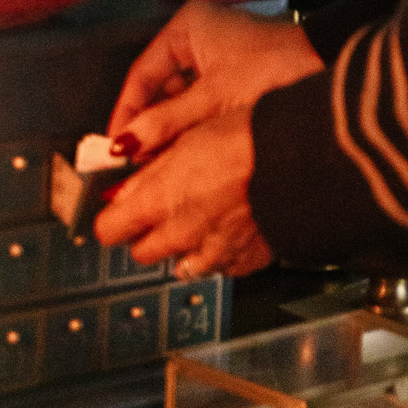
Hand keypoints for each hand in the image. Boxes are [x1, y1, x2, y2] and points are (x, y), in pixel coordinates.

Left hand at [94, 108, 273, 278]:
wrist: (298, 159)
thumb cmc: (243, 139)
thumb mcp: (184, 141)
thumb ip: (147, 174)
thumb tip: (120, 191)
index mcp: (159, 202)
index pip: (109, 230)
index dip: (111, 218)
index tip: (116, 210)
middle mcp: (182, 234)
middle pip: (142, 253)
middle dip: (144, 235)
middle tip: (156, 211)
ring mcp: (214, 252)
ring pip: (181, 265)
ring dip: (182, 247)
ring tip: (196, 218)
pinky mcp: (244, 261)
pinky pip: (220, 267)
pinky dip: (217, 254)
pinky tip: (225, 230)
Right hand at [106, 0, 320, 160]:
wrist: (330, 69)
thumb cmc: (275, 69)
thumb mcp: (213, 99)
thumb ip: (167, 123)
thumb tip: (127, 146)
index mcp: (187, 28)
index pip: (142, 73)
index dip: (127, 111)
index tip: (116, 144)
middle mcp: (198, 38)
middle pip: (162, 89)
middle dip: (152, 127)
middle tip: (138, 161)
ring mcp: (218, 57)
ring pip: (182, 101)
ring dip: (174, 132)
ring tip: (161, 164)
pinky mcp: (235, 77)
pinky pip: (203, 106)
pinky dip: (195, 130)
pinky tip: (189, 155)